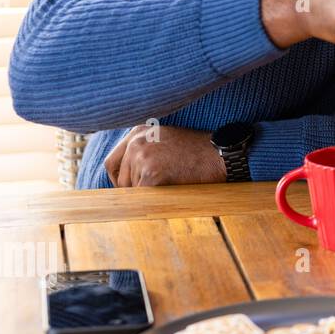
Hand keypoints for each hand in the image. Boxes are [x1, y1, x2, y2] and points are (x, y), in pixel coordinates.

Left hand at [105, 125, 226, 186]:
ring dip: (146, 195)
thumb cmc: (199, 153)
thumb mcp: (165, 141)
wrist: (222, 156)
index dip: (119, 180)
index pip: (112, 162)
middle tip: (153, 195)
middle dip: (133, 190)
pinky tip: (170, 194)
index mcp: (138, 131)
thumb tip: (122, 178)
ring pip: (130, 190)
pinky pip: (142, 197)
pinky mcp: (151, 172)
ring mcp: (142, 155)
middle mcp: (136, 141)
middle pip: (119, 178)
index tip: (130, 190)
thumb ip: (144, 151)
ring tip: (170, 188)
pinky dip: (152, 202)